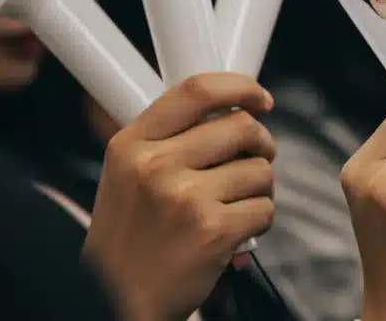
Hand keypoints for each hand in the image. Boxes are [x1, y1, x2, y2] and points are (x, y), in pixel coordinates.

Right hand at [84, 73, 276, 320]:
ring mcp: (184, 197)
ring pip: (260, 169)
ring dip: (259, 190)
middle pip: (241, 126)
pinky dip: (258, 222)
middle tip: (255, 162)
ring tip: (234, 207)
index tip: (260, 98)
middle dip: (261, 145)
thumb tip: (235, 109)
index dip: (240, 87)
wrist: (120, 298)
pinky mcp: (212, 229)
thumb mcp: (129, 173)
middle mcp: (154, 165)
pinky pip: (265, 208)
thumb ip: (171, 138)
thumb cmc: (131, 237)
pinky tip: (235, 234)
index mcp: (132, 144)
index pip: (197, 90)